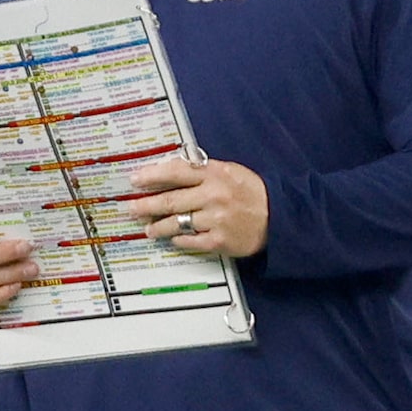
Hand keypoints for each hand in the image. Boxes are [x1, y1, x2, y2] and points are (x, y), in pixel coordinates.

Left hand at [126, 153, 268, 257]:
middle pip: (171, 200)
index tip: (135, 180)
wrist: (280, 217)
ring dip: (158, 226)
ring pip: (177, 223)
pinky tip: (172, 238)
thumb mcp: (230, 171)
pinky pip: (190, 240)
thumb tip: (171, 169)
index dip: (152, 176)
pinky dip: (178, 240)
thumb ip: (202, 170)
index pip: (176, 172)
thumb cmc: (252, 192)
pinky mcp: (219, 240)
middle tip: (132, 209)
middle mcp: (213, 196)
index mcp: (214, 174)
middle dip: (147, 205)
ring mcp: (215, 219)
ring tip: (148, 229)